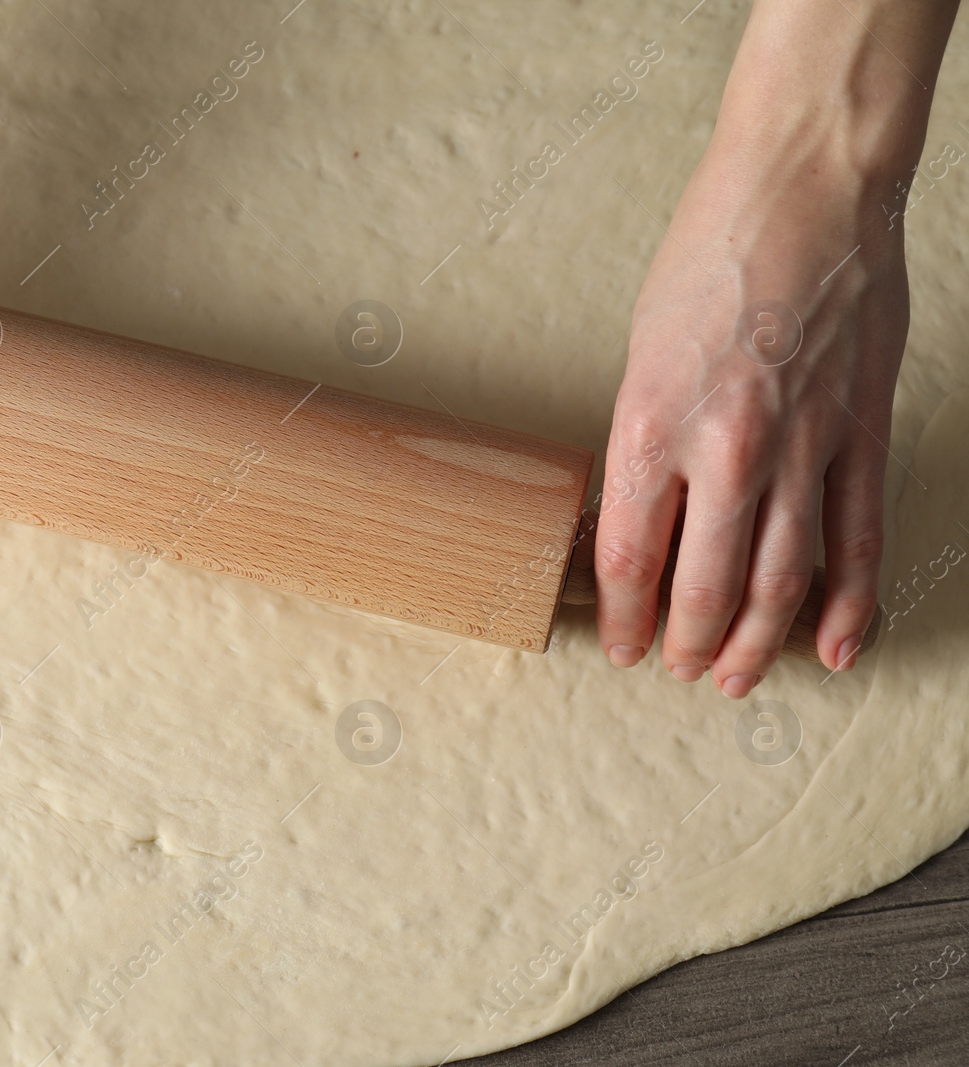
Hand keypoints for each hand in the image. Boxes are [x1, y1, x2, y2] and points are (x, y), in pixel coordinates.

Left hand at [595, 0, 956, 695]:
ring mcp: (802, 449)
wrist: (805, 193)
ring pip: (779, 582)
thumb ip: (643, 442)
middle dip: (687, 645)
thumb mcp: (640, 354)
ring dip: (755, 643)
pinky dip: (848, 604)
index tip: (622, 645)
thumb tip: (638, 515)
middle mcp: (726, 451)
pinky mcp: (861, 435)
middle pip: (703, 588)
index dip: (624, 619)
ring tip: (734, 678)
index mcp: (651, 427)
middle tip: (677, 671)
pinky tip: (834, 647)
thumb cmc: (710, 258)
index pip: (628, 559)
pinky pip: (855, 541)